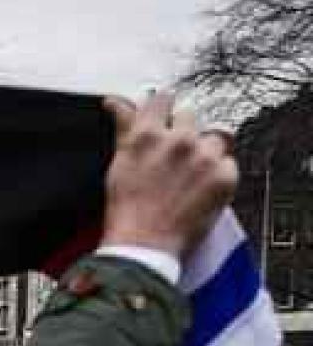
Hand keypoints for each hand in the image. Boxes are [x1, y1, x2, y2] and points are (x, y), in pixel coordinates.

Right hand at [101, 92, 237, 257]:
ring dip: (204, 152)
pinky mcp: (224, 177)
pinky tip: (200, 191)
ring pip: (213, 138)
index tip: (163, 119)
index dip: (163, 109)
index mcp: (147, 134)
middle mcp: (178, 140)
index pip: (163, 99)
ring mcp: (204, 158)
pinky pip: (229, 163)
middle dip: (183, 133)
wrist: (143, 246)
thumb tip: (116, 102)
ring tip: (189, 177)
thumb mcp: (119, 163)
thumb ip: (124, 126)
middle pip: (190, 117)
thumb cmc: (126, 210)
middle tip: (172, 161)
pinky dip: (218, 175)